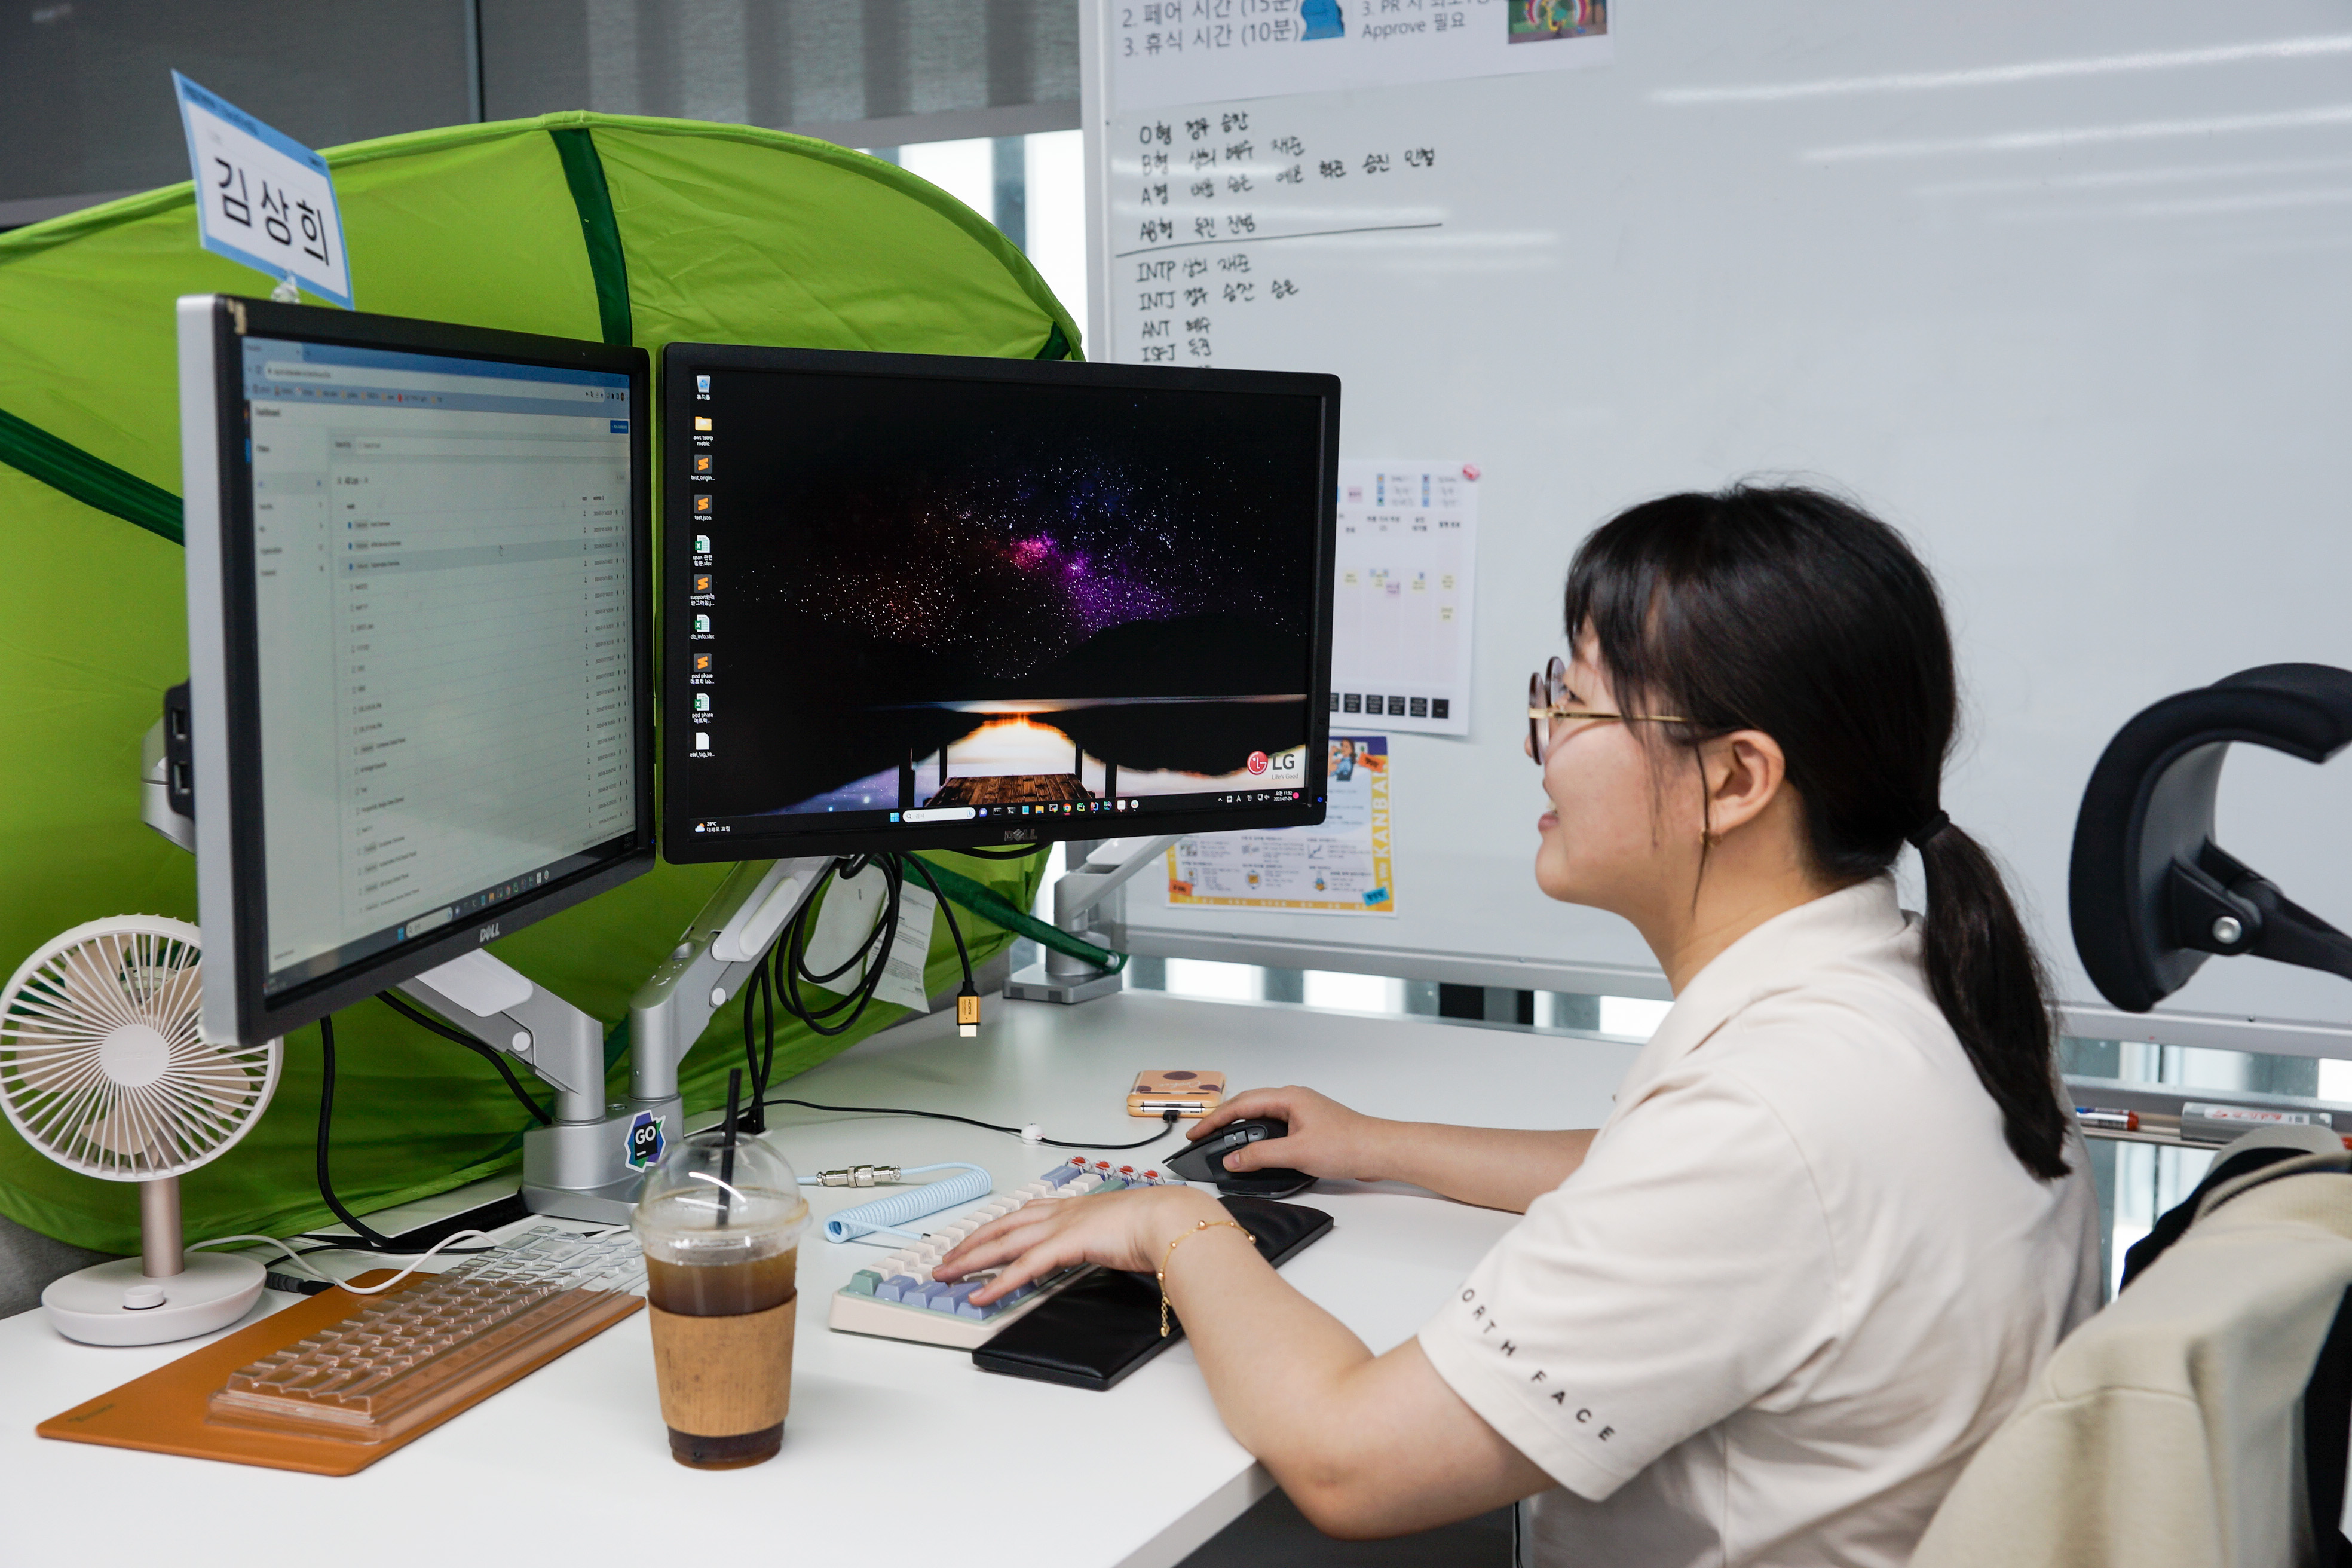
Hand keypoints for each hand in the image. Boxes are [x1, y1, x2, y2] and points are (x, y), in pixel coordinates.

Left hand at [934, 1184, 1225, 1306]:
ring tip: (947, 1276)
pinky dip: (998, 1281)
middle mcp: (1059, 1212)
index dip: (993, 1230)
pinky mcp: (1064, 1244)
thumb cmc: (1154, 1225)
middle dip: (969, 1244)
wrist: (1170, 1219)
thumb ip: (1099, 1241)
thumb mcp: (1116, 1231)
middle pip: (1001, 1227)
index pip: (1020, 1216)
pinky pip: (1022, 1266)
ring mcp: (1059, 1226)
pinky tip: (980, 1294)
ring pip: (1002, 1243)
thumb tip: (1098, 1252)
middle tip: (945, 1261)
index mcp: (1072, 1207)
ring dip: (970, 1260)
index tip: (974, 1241)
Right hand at [1188, 1086, 1393, 1180]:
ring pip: (1261, 1117)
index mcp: (1288, 1097)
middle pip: (1248, 1106)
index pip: (1241, 1105)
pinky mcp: (1308, 1127)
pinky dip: (1258, 1137)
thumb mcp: (1296, 1152)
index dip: (1215, 1120)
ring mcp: (1301, 1112)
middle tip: (1202, 1137)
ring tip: (1222, 1143)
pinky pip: (1274, 1127)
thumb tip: (1233, 1159)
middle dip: (1223, 1121)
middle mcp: (1293, 1100)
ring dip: (1241, 1129)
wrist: (1380, 1150)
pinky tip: (1254, 1150)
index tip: (1196, 1133)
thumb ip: (1260, 1156)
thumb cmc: (1349, 1143)